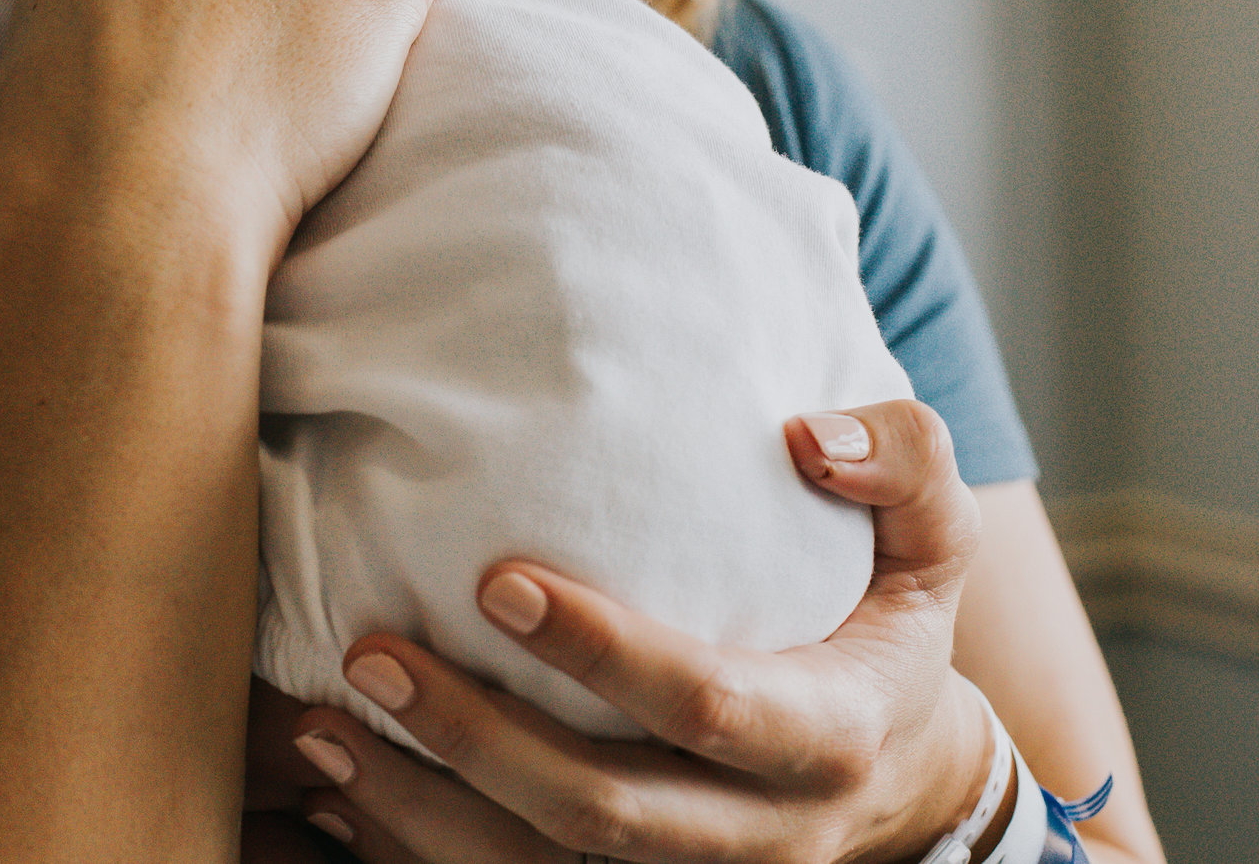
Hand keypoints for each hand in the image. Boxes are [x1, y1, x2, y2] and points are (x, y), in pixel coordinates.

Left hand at [268, 400, 994, 862]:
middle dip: (478, 743)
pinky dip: (422, 856)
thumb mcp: (934, 542)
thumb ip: (904, 459)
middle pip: (605, 816)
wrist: (906, 782)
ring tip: (323, 733)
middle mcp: (760, 833)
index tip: (496, 581)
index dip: (603, 651)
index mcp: (829, 734)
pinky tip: (337, 799)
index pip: (706, 703)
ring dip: (423, 817)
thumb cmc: (891, 626)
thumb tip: (808, 436)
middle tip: (372, 655)